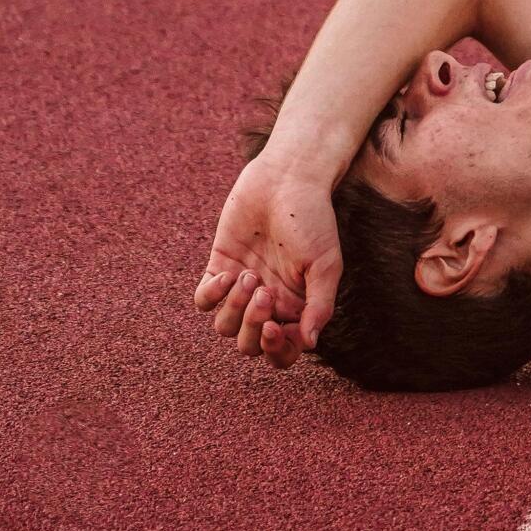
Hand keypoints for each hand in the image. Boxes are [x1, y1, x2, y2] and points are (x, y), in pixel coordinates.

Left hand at [192, 157, 342, 367]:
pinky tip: (228, 271)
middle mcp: (269, 303)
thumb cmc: (313, 220)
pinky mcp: (219, 268)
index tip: (276, 326)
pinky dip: (212, 295)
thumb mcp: (325, 265)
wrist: (286, 180)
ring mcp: (242, 288)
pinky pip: (204, 301)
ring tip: (249, 275)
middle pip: (250, 345)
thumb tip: (309, 344)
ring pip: (225, 327)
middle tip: (263, 292)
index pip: (284, 351)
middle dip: (253, 326)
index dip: (277, 349)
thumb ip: (319, 307)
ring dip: (235, 306)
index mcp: (298, 307)